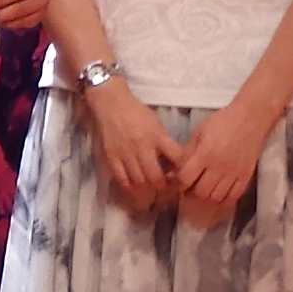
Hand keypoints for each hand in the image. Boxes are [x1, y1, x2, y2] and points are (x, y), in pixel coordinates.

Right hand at [83, 80, 177, 212]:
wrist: (111, 103)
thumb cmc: (137, 112)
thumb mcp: (156, 124)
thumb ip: (164, 142)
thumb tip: (173, 163)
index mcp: (157, 136)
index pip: (177, 159)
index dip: (181, 172)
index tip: (180, 176)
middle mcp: (143, 146)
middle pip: (156, 177)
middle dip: (162, 185)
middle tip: (163, 185)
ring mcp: (126, 153)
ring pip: (139, 181)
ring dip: (147, 188)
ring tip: (149, 186)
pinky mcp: (112, 157)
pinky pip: (122, 179)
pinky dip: (130, 187)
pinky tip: (134, 186)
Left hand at [174, 101, 270, 223]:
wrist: (250, 118)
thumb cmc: (221, 122)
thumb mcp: (198, 133)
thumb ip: (187, 154)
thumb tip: (174, 173)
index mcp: (205, 154)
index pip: (186, 179)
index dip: (179, 183)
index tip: (180, 181)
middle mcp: (220, 166)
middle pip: (201, 192)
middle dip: (192, 192)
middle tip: (192, 186)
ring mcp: (234, 173)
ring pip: (216, 198)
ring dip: (207, 197)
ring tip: (205, 189)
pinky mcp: (246, 176)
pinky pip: (233, 197)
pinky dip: (224, 200)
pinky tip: (219, 193)